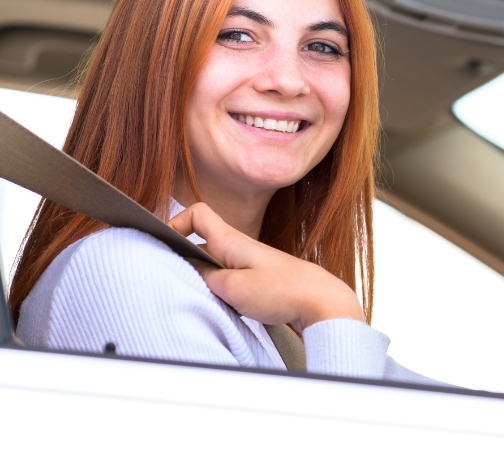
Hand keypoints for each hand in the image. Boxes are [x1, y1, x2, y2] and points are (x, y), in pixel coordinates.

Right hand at [168, 203, 364, 329]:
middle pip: (202, 242)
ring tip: (204, 296)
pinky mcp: (261, 280)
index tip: (164, 243)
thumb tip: (189, 269)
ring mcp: (251, 263)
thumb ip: (205, 277)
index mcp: (231, 240)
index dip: (176, 222)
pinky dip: (222, 290)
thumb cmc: (283, 291)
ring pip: (215, 263)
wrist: (322, 302)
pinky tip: (226, 305)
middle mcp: (240, 247)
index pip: (197, 213)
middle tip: (178, 278)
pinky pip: (231, 278)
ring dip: (204, 278)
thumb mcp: (233, 288)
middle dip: (185, 258)